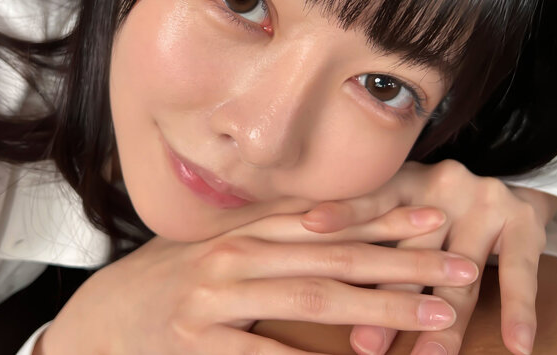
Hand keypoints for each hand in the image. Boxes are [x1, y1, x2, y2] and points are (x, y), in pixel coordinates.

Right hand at [38, 206, 478, 354]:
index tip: (433, 215)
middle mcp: (234, 254)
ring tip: (435, 314)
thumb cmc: (164, 282)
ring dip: (380, 308)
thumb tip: (325, 232)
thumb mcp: (212, 249)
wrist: (99, 318)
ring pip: (313, 299)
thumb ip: (263, 238)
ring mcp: (216, 298)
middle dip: (400, 261)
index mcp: (240, 230)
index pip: (323, 220)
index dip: (380, 218)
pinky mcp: (200, 342)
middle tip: (457, 265)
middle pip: (332, 256)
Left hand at [301, 159, 556, 354]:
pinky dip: (517, 309)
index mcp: (403, 180)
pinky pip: (518, 271)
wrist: (507, 184)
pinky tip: (517, 343)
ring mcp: (483, 202)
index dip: (342, 210)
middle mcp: (442, 185)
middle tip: (363, 342)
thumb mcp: (398, 204)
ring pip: (459, 273)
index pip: (370, 198)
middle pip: (410, 252)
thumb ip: (363, 227)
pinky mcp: (522, 222)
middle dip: (386, 301)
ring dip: (444, 321)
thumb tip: (306, 267)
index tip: (309, 223)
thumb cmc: (431, 205)